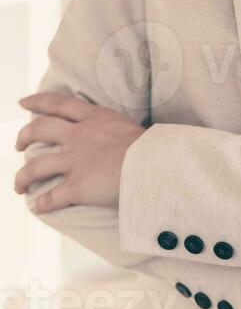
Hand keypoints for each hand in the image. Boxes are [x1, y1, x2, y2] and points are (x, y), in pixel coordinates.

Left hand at [13, 92, 146, 211]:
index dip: (38, 101)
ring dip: (23, 177)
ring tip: (19, 185)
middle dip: (23, 137)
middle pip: (39, 130)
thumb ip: (110, 128)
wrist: (153, 164)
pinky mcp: (77, 187)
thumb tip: (112, 135)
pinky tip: (38, 207)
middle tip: (19, 146)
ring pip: (36, 167)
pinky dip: (42, 204)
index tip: (24, 102)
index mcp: (93, 118)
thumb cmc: (150, 146)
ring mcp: (75, 161)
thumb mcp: (126, 126)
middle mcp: (78, 136)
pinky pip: (51, 197)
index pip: (59, 104)